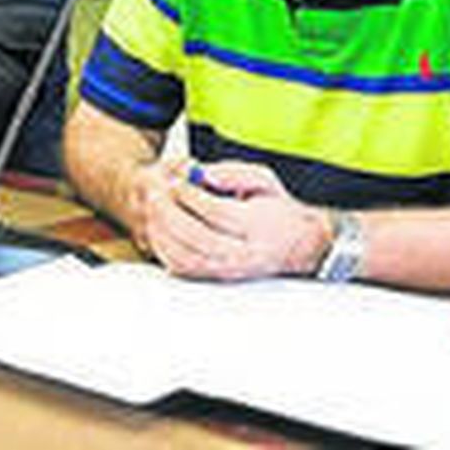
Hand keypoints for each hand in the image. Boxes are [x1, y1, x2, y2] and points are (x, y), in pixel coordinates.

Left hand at [129, 158, 331, 281]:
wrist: (296, 244)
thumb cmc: (276, 208)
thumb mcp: (264, 179)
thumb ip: (234, 173)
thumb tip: (204, 174)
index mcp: (257, 225)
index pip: (216, 212)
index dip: (190, 194)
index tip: (175, 179)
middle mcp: (243, 252)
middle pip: (196, 236)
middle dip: (170, 212)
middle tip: (155, 192)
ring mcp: (228, 269)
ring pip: (186, 256)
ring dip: (162, 231)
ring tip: (152, 207)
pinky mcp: (216, 277)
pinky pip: (183, 268)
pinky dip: (164, 249)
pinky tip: (157, 229)